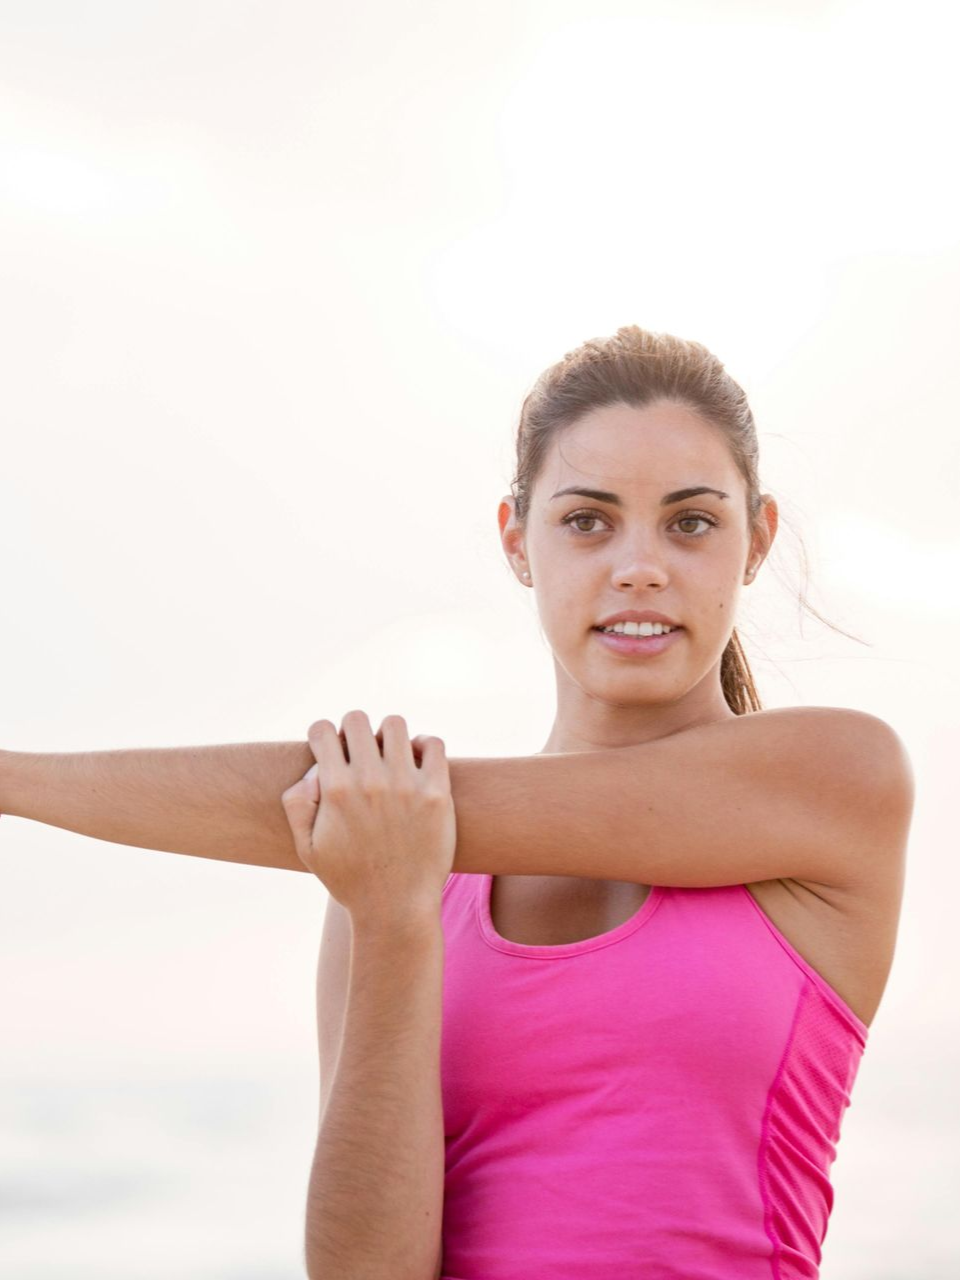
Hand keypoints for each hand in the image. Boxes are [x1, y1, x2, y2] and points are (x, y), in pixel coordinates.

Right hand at [281, 710, 455, 922]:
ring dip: (388, 735)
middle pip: (357, 719)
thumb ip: (297, 804)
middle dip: (352, 731)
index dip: (323, 737)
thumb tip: (314, 770)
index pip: (323, 730)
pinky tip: (417, 762)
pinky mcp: (437, 793)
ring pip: (395, 724)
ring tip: (389, 756)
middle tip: (359, 755)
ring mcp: (406, 785)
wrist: (395, 907)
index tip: (331, 752)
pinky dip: (424, 745)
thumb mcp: (307, 847)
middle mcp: (370, 781)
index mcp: (335, 790)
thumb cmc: (349, 878)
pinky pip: (434, 743)